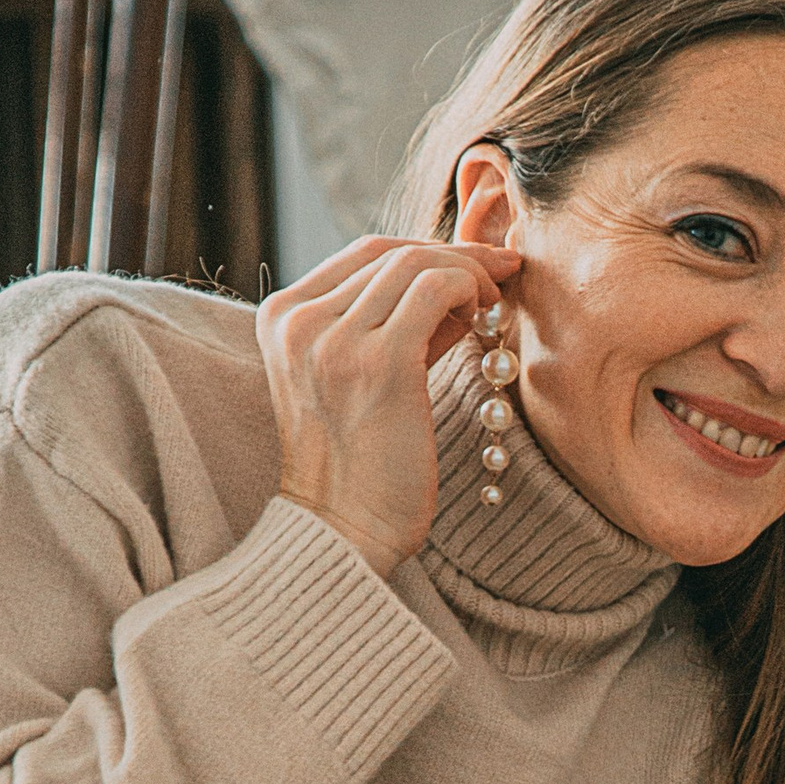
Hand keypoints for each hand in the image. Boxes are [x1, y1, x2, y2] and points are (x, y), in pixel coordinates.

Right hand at [257, 236, 521, 577]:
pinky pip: (436, 289)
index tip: (472, 265)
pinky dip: (470, 289)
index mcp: (281, 319)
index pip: (363, 256)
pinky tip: (486, 317)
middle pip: (390, 253)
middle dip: (455, 254)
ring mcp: (334, 339)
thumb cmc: (359, 468)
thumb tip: (453, 286)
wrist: (341, 534)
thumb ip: (390, 329)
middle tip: (503, 269)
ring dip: (468, 273)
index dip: (425, 249)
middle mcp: (299, 321)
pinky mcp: (380, 362)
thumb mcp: (356, 380)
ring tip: (494, 303)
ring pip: (416, 263)